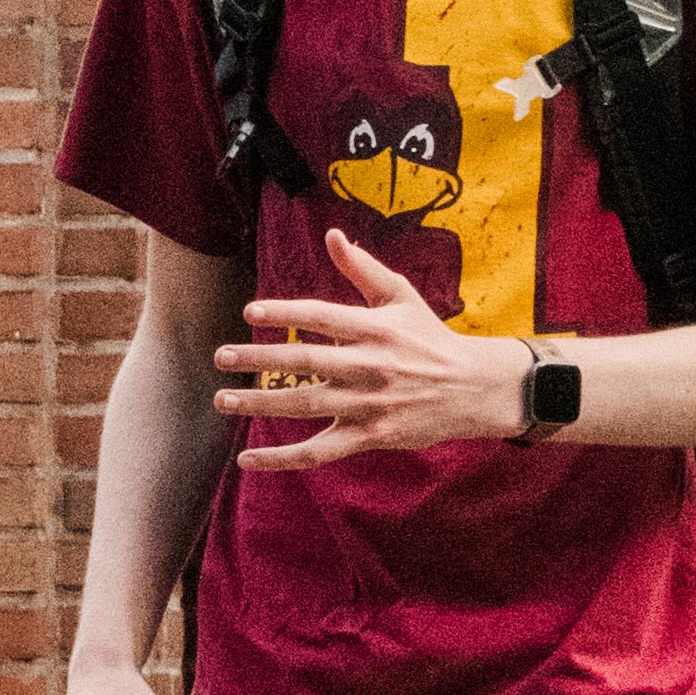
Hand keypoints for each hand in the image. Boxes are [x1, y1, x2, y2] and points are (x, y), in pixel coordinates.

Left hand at [213, 229, 527, 466]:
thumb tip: (332, 235)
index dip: (285, 314)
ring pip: (307, 405)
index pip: (323, 316)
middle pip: (306, 362)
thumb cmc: (430, 338)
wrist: (474, 389)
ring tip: (223, 400)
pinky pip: (320, 451)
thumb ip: (363, 269)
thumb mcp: (402, 297)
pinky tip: (248, 459)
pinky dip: (283, 458)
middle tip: (221, 356)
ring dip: (260, 404)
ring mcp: (370, 404)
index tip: (250, 311)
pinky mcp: (371, 436)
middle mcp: (371, 365)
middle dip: (259, 359)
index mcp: (376, 328)